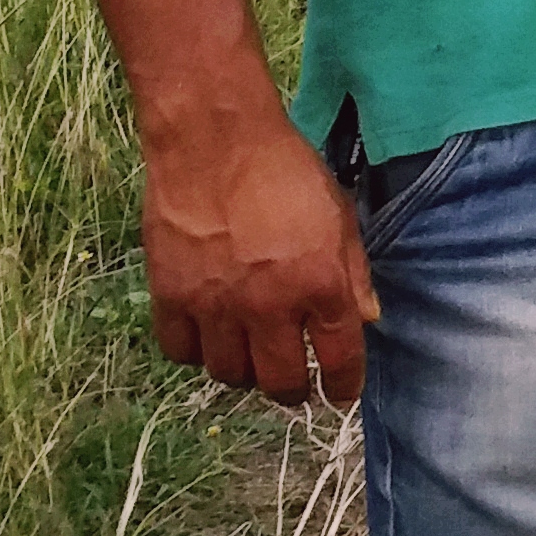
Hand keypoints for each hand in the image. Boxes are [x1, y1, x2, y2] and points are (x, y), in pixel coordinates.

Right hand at [144, 109, 375, 404]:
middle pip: (280, 381)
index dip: (343, 385)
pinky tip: (209, 336)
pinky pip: (182, 352)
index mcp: (320, 284)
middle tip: (295, 385)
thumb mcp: (339, 217)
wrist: (216, 142)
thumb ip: (353, 274)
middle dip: (293, 391)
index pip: (339, 359)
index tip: (341, 394)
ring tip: (252, 356)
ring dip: (245, 372)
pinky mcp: (170, 297)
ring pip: (229, 374)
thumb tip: (365, 319)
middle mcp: (269, 305)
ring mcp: (216, 305)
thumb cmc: (286, 172)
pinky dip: (197, 352)